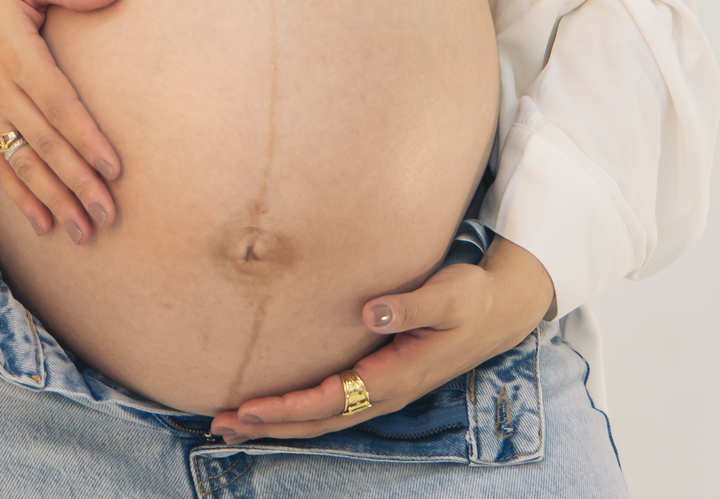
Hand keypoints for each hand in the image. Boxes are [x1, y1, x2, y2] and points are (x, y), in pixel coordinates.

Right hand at [0, 0, 124, 244]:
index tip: (112, 168)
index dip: (84, 137)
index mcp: (17, 55)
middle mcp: (0, 91)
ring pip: (23, 164)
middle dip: (77, 182)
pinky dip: (19, 197)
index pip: (57, 104)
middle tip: (108, 214)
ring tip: (84, 230)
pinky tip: (43, 224)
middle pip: (44, 144)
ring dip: (53, 199)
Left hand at [209, 238, 553, 444]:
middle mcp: (386, 391)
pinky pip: (333, 405)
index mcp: (395, 375)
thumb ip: (408, 305)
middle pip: (318, 419)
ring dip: (278, 424)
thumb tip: (369, 310)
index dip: (288, 407)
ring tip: (234, 423)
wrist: (500, 312)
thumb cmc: (471, 299)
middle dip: (269, 425)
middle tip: (220, 424)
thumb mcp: (447, 295)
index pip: (330, 399)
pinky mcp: (381, 380)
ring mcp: (383, 390)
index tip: (249, 406)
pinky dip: (299, 412)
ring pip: (323, 418)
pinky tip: (277, 409)